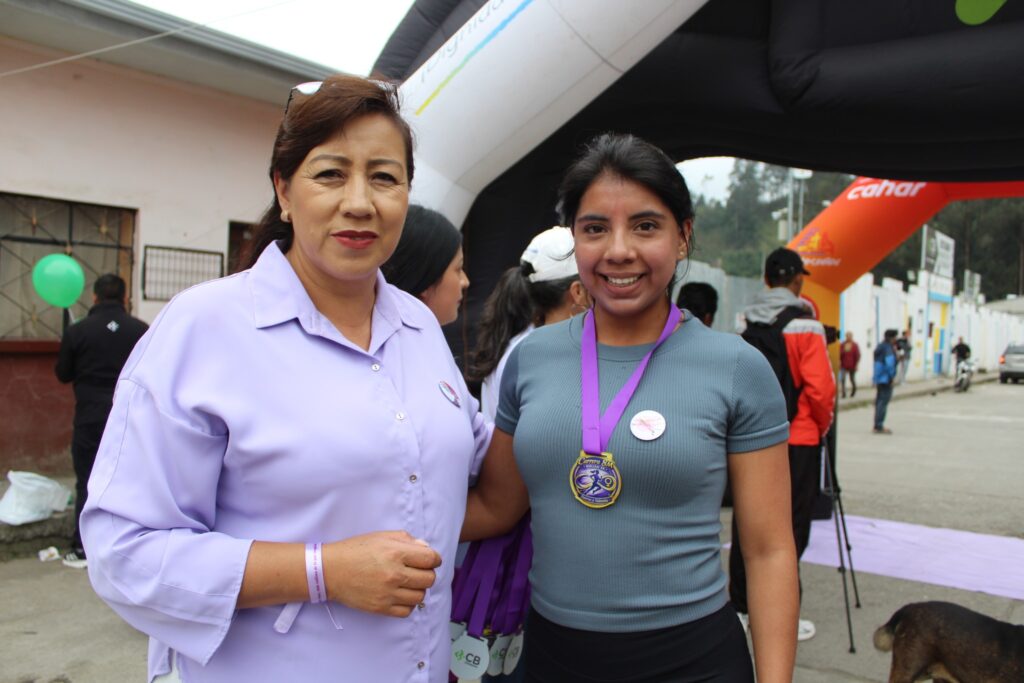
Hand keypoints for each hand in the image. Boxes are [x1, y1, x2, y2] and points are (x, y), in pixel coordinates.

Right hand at [323, 531, 441, 617]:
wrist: (331, 571)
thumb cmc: (356, 550)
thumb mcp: (381, 536)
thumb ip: (407, 540)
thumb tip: (426, 548)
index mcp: (396, 553)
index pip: (431, 559)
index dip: (433, 559)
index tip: (428, 559)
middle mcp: (395, 574)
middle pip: (429, 579)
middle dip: (427, 573)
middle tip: (417, 571)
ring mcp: (388, 593)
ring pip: (420, 596)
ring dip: (418, 589)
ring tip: (407, 583)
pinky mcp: (381, 608)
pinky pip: (407, 611)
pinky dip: (408, 604)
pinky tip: (401, 595)